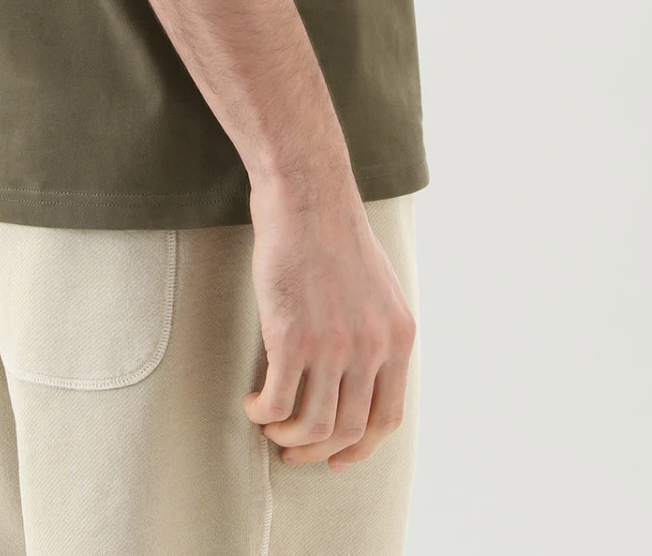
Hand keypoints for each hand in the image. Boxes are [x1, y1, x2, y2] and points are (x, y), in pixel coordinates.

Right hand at [242, 170, 415, 470]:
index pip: (387, 418)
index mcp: (399, 337)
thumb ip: (376, 334)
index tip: (336, 456)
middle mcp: (373, 347)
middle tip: (292, 449)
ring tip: (269, 425)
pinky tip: (252, 404)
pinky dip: (264, 413)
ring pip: (313, 426)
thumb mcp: (377, 289)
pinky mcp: (293, 338)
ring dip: (287, 437)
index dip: (360, 448)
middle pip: (349, 430)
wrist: (307, 194)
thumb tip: (360, 381)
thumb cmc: (333, 233)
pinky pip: (278, 403)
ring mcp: (334, 345)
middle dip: (317, 450)